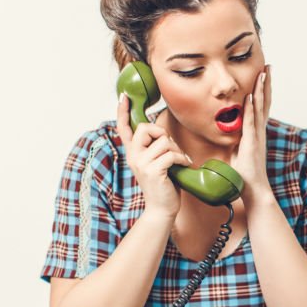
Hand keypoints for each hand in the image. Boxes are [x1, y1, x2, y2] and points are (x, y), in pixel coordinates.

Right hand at [115, 94, 190, 219]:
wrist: (161, 209)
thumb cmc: (164, 185)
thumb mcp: (156, 163)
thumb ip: (155, 148)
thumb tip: (164, 135)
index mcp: (133, 153)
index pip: (124, 128)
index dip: (123, 112)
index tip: (124, 97)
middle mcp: (133, 156)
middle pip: (146, 128)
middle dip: (163, 134)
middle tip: (171, 149)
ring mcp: (141, 163)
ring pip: (163, 142)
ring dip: (176, 150)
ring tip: (179, 161)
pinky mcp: (152, 171)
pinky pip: (171, 154)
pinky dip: (181, 159)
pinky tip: (184, 166)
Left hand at [234, 65, 273, 204]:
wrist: (254, 191)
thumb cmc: (244, 176)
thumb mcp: (236, 154)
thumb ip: (233, 141)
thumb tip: (224, 135)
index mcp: (255, 133)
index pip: (260, 106)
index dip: (262, 90)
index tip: (262, 74)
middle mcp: (259, 132)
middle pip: (265, 102)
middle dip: (266, 83)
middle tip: (268, 65)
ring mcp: (257, 137)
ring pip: (260, 108)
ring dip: (261, 90)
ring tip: (263, 72)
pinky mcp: (252, 144)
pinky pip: (251, 123)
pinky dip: (251, 109)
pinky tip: (251, 96)